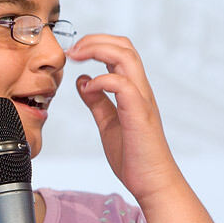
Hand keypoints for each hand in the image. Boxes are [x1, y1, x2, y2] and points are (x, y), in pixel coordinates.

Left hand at [68, 35, 182, 202]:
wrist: (151, 181)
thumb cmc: (133, 155)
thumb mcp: (107, 123)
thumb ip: (97, 102)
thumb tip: (83, 81)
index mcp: (133, 91)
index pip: (120, 52)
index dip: (97, 44)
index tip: (74, 52)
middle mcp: (140, 90)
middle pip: (125, 47)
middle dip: (95, 40)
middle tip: (72, 49)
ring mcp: (141, 101)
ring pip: (127, 58)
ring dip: (98, 50)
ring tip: (77, 57)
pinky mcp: (138, 115)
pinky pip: (123, 85)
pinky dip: (102, 80)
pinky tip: (88, 88)